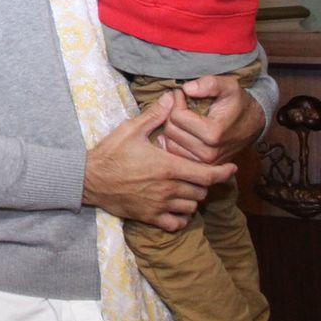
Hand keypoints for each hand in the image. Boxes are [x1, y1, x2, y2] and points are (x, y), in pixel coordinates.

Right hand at [82, 94, 235, 231]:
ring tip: (186, 188)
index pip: (207, 174)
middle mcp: (168, 188)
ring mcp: (160, 205)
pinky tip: (176, 208)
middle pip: (202, 191)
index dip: (224, 173)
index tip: (231, 168)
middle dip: (203, 182)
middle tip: (197, 173)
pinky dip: (181, 217)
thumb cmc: (110, 153)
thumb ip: (156, 115)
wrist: (89, 179)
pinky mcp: (150, 217)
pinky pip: (177, 223)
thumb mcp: (131, 129)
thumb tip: (173, 97)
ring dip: (193, 198)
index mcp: (167, 166)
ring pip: (192, 207)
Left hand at [161, 74, 263, 164]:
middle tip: (181, 103)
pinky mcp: (202, 167)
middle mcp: (208, 153)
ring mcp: (205, 163)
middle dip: (172, 113)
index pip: (176, 116)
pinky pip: (175, 153)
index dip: (176, 100)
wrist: (253, 124)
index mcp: (213, 134)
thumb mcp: (229, 86)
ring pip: (170, 143)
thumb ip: (210, 84)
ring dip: (172, 128)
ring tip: (182, 116)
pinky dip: (174, 141)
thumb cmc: (238, 103)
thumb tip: (187, 88)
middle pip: (171, 130)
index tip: (182, 93)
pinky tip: (182, 129)